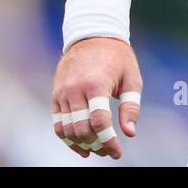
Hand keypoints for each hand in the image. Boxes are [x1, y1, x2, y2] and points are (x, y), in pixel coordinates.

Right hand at [51, 37, 141, 160]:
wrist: (92, 34)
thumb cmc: (117, 57)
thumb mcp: (131, 78)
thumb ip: (130, 106)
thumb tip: (130, 133)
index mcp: (96, 84)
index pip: (99, 122)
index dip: (108, 142)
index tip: (117, 153)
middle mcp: (76, 89)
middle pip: (81, 129)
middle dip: (96, 145)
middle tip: (108, 151)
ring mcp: (63, 92)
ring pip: (67, 129)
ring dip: (81, 145)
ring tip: (95, 150)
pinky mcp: (56, 94)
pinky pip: (58, 122)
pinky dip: (67, 137)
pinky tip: (80, 144)